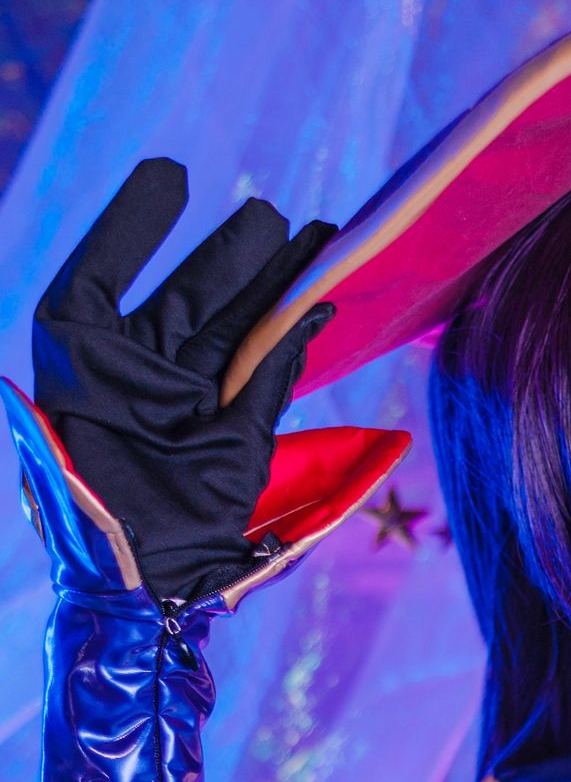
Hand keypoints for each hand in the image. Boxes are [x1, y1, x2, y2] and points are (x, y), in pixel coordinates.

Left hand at [32, 157, 335, 602]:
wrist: (145, 603)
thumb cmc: (96, 529)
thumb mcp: (68, 448)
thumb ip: (77, 382)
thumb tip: (41, 362)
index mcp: (81, 370)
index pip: (100, 279)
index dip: (132, 226)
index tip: (173, 178)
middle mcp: (134, 380)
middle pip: (185, 298)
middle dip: (230, 256)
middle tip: (272, 216)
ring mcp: (187, 406)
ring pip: (233, 328)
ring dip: (276, 286)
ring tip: (316, 239)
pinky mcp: (232, 437)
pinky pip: (266, 373)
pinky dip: (294, 338)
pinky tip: (318, 298)